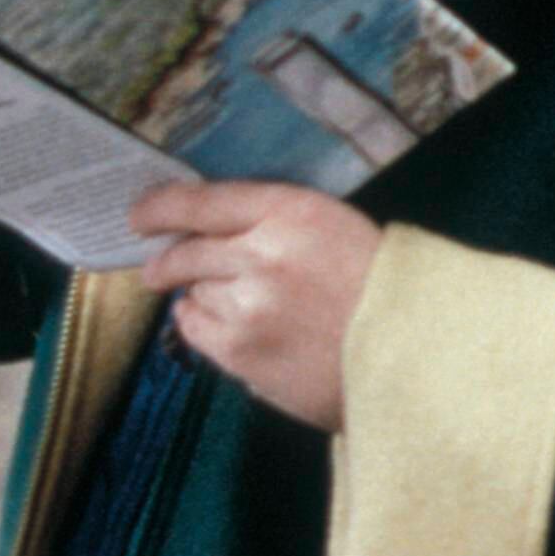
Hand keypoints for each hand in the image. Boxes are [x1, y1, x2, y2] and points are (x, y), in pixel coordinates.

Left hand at [132, 181, 381, 431]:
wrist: (415, 352)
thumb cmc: (382, 285)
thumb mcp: (336, 228)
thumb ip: (277, 223)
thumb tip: (208, 231)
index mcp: (292, 213)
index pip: (204, 201)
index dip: (162, 207)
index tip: (139, 215)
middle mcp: (261, 255)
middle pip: (187, 251)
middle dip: (167, 260)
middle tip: (158, 268)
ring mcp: (247, 308)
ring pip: (194, 294)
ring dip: (203, 295)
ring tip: (236, 303)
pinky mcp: (242, 354)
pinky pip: (197, 332)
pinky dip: (203, 326)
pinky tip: (228, 326)